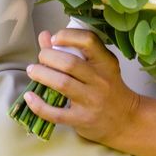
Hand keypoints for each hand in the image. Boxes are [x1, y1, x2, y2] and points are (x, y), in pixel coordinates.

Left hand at [22, 28, 141, 145]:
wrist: (126, 119)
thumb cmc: (109, 89)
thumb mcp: (99, 67)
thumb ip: (73, 50)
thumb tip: (44, 36)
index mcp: (106, 63)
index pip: (89, 41)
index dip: (67, 36)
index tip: (55, 38)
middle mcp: (100, 81)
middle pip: (70, 63)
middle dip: (48, 56)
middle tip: (40, 57)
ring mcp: (91, 101)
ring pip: (62, 84)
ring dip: (41, 74)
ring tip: (32, 71)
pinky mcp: (81, 119)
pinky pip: (55, 113)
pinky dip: (38, 105)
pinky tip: (29, 97)